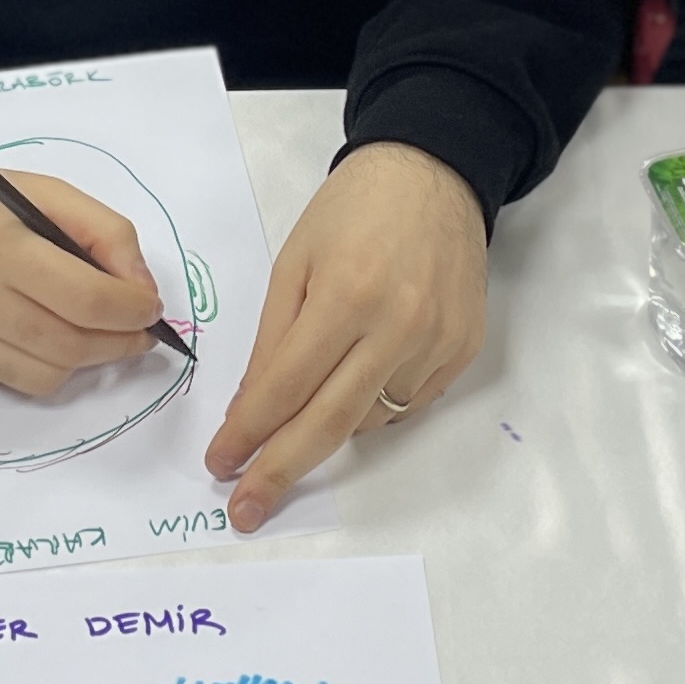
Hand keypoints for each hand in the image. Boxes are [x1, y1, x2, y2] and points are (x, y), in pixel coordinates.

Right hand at [0, 158, 166, 395]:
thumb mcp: (38, 190)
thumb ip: (101, 231)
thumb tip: (141, 288)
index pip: (87, 299)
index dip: (132, 311)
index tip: (149, 308)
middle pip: (70, 346)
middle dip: (119, 344)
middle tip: (137, 333)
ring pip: (43, 376)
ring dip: (84, 362)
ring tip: (96, 338)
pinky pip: (6, 379)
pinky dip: (35, 364)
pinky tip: (37, 336)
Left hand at [207, 143, 485, 532]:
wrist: (434, 174)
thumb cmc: (353, 211)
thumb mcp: (294, 263)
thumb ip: (272, 341)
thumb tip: (249, 411)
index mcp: (347, 295)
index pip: (286, 388)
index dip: (248, 433)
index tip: (221, 464)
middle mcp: (399, 326)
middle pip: (329, 424)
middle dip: (280, 471)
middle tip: (246, 508)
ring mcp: (438, 344)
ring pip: (369, 421)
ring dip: (327, 427)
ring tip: (311, 399)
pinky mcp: (463, 352)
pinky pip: (406, 405)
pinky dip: (371, 406)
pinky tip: (359, 376)